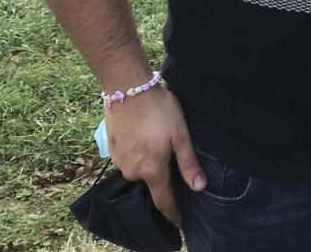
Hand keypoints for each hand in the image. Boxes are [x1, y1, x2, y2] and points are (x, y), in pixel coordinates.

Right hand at [104, 87, 204, 225]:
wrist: (127, 88)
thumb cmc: (159, 110)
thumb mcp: (181, 135)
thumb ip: (189, 163)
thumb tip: (199, 188)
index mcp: (151, 171)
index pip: (163, 201)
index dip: (172, 213)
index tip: (180, 223)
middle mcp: (132, 172)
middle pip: (151, 183)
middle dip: (162, 177)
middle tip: (171, 157)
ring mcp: (118, 162)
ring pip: (138, 171)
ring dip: (148, 163)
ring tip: (157, 143)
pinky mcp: (110, 150)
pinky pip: (128, 160)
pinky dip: (137, 154)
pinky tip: (144, 137)